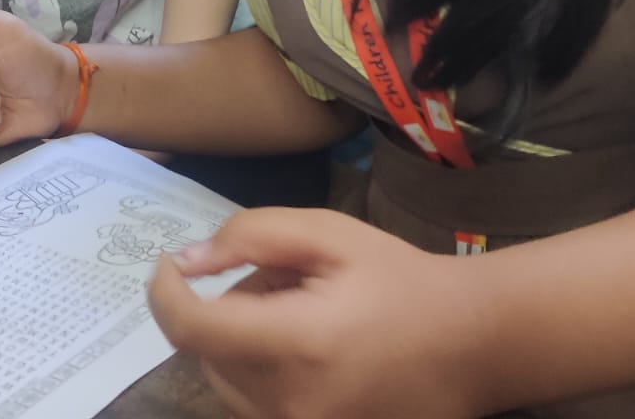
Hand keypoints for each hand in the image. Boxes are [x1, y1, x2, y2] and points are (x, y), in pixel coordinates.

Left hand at [149, 208, 479, 418]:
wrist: (470, 346)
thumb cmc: (401, 281)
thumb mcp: (329, 234)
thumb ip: (252, 237)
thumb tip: (189, 261)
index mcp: (297, 345)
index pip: (192, 329)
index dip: (164, 293)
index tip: (168, 263)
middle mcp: (289, 403)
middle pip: (208, 350)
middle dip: (225, 307)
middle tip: (283, 281)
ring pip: (224, 379)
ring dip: (240, 340)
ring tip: (303, 313)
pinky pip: (251, 402)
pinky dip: (258, 368)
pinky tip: (306, 346)